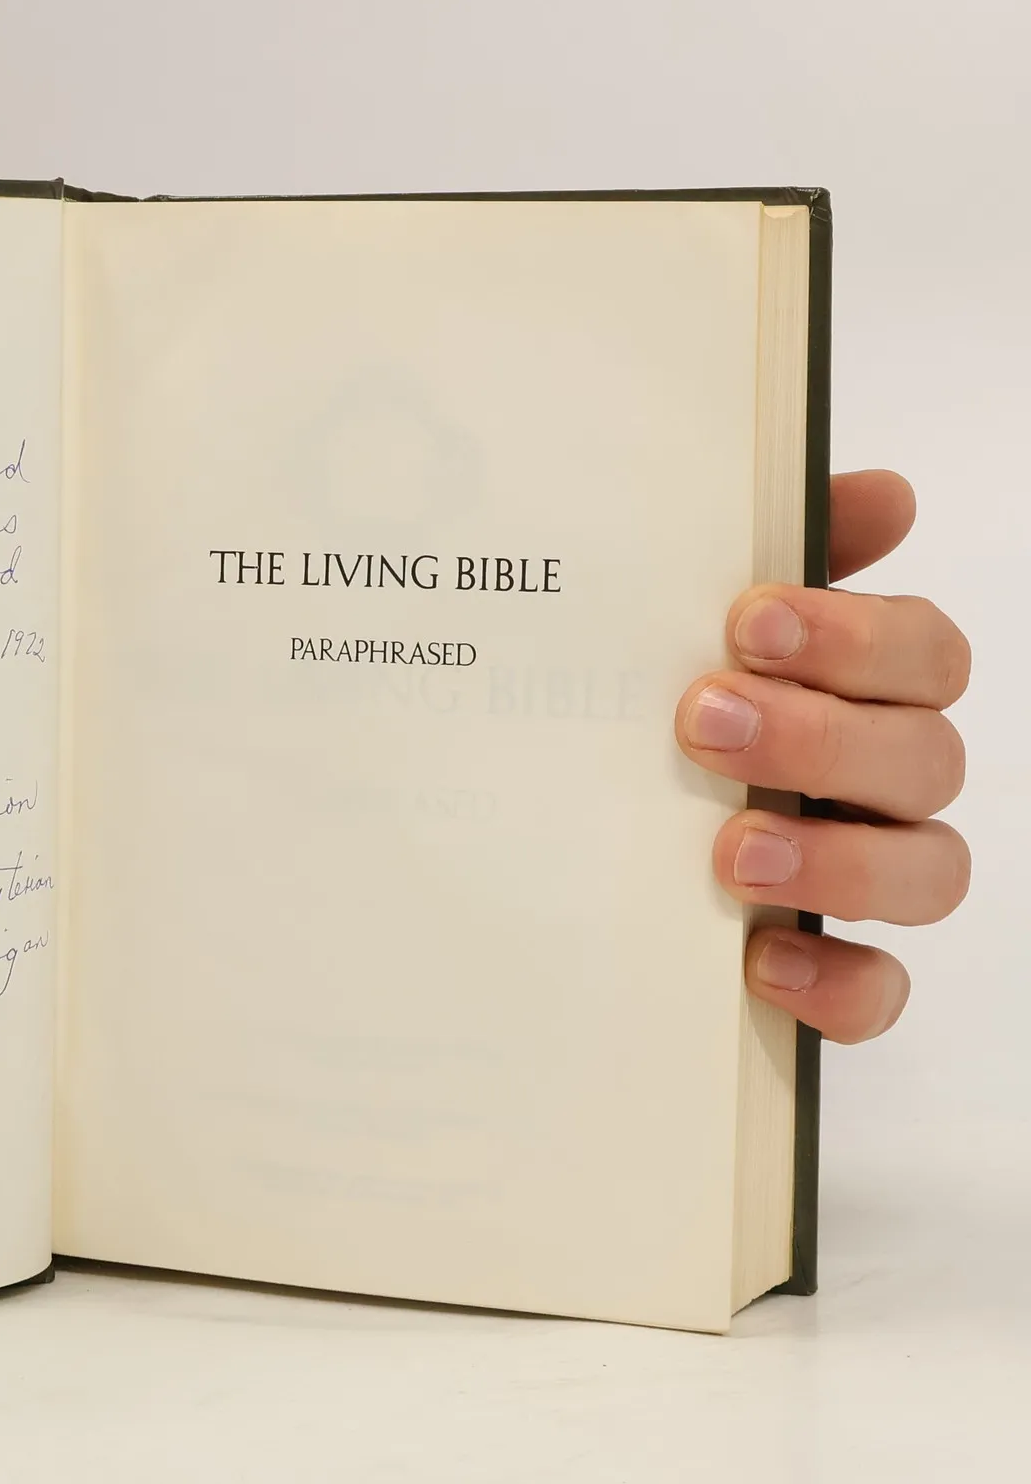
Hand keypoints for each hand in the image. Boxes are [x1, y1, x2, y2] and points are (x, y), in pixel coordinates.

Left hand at [675, 470, 968, 1042]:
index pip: (924, 652)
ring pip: (930, 872)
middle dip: (821, 737)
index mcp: (860, 692)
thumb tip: (878, 491)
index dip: (855, 636)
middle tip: (702, 721)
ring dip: (839, 858)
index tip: (747, 620)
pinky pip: (878, 992)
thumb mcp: (676, 629)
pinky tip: (758, 958)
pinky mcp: (833, 971)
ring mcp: (865, 880)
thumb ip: (768, 556)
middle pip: (927, 757)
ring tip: (730, 850)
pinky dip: (835, 981)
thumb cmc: (648, 711)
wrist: (552, 849)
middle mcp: (881, 784)